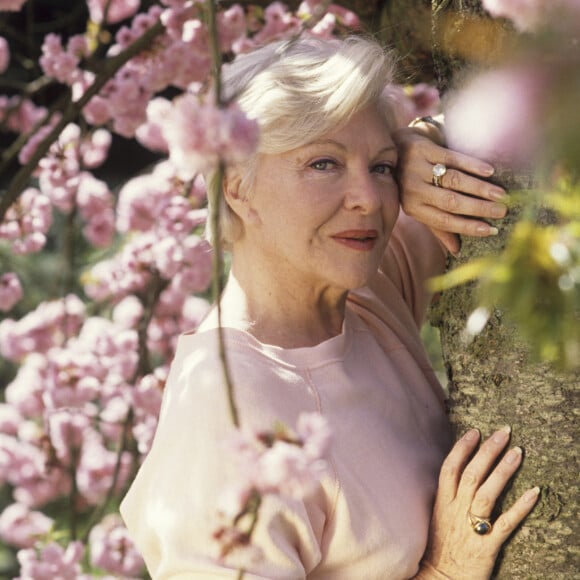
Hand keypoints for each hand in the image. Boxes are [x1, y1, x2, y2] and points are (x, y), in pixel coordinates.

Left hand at [394, 127, 508, 254]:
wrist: (396, 148)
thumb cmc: (414, 182)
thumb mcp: (420, 205)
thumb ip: (438, 226)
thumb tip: (457, 251)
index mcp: (413, 208)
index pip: (443, 221)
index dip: (467, 226)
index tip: (491, 230)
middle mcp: (412, 190)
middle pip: (451, 202)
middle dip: (479, 208)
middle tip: (502, 211)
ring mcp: (416, 169)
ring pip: (454, 181)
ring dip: (480, 188)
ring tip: (501, 194)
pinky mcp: (422, 149)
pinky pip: (452, 158)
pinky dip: (472, 165)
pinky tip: (489, 171)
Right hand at [415, 427, 539, 579]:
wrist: (440, 578)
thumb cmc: (439, 546)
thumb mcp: (437, 514)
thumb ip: (448, 494)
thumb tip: (459, 471)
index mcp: (442, 502)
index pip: (450, 468)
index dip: (462, 448)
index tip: (475, 431)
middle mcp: (455, 510)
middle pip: (472, 474)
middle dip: (488, 451)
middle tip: (503, 433)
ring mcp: (471, 526)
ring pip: (488, 493)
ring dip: (503, 471)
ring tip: (517, 452)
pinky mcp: (487, 544)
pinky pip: (506, 522)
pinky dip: (520, 507)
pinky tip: (533, 492)